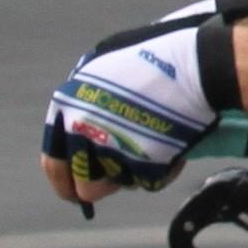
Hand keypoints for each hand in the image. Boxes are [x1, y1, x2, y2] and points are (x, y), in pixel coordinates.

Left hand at [39, 9, 243, 208]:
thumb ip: (81, 101)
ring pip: (117, 186)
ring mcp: (113, 154)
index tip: (74, 191)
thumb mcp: (99, 67)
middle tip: (112, 181)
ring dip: (129, 174)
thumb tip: (75, 128)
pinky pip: (148, 182)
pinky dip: (160, 171)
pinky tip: (169, 146)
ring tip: (149, 144)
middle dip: (96, 186)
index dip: (64, 181)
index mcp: (65, 109)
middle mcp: (82, 134)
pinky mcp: (145, 169)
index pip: (53, 163)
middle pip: (81, 187)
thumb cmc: (150, 57)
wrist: (194, 66)